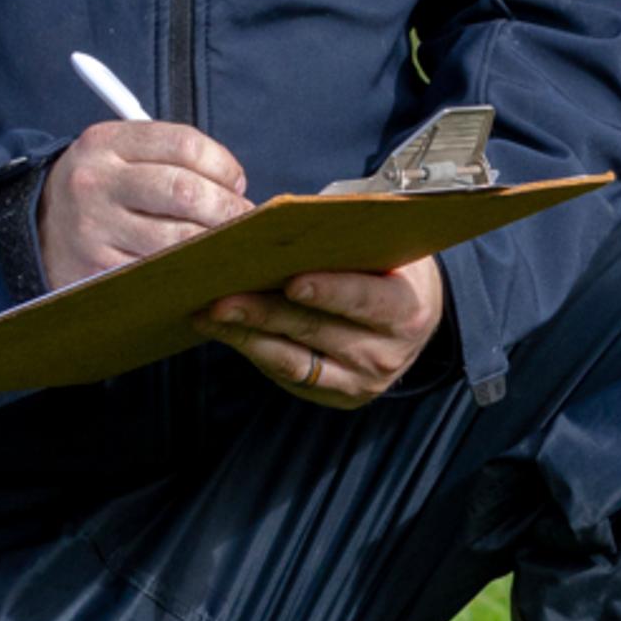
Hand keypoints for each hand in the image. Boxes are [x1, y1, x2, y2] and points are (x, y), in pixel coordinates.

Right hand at [37, 119, 249, 286]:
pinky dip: (189, 270)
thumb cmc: (100, 188)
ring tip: (229, 243)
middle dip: (229, 208)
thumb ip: (171, 156)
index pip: (185, 145)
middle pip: (185, 192)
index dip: (224, 165)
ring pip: (177, 239)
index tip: (237, 182)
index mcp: (106, 142)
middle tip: (246, 218)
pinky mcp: (95, 269)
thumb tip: (235, 184)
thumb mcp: (119, 154)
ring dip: (216, 242)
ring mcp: (93, 229)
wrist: (35, 226)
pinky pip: (159, 271)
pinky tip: (201, 266)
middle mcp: (96, 182)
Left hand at [199, 257, 446, 409]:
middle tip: (221, 297)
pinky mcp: (336, 395)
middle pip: (316, 331)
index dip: (330, 292)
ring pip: (292, 360)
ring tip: (208, 313)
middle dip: (265, 313)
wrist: (412, 319)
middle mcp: (386, 353)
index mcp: (408, 309)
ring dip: (245, 335)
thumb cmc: (389, 269)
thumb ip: (352, 241)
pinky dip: (251, 349)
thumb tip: (286, 225)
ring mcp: (360, 381)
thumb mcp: (387, 250)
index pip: (367, 300)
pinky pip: (286, 374)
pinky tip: (222, 329)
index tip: (292, 282)